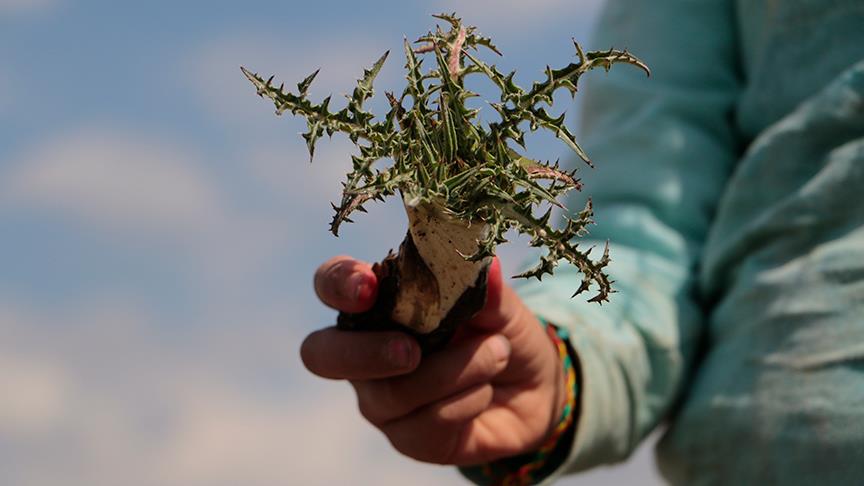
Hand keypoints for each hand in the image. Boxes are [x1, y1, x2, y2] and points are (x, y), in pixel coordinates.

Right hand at [301, 255, 566, 465]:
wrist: (534, 388)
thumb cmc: (501, 332)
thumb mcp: (500, 304)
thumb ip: (485, 289)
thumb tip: (485, 266)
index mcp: (378, 303)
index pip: (331, 285)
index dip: (339, 284)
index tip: (368, 287)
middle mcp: (365, 351)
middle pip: (322, 354)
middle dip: (364, 352)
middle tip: (410, 351)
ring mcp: (382, 399)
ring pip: (392, 393)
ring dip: (453, 371)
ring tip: (497, 353)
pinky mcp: (408, 437)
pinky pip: (426, 424)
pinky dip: (466, 401)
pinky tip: (486, 390)